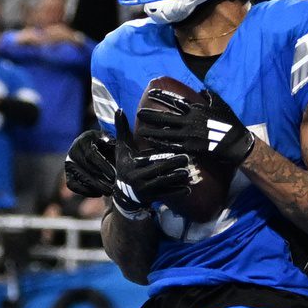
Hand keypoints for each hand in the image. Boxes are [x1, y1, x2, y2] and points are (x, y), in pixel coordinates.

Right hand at [62, 116, 191, 216]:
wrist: (122, 191)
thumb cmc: (125, 164)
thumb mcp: (122, 147)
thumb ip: (122, 129)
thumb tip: (118, 109)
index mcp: (132, 164)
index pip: (149, 159)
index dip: (162, 156)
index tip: (175, 150)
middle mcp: (137, 178)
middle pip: (158, 171)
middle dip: (173, 166)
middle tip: (187, 159)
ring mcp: (144, 189)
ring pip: (163, 183)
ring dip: (177, 179)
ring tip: (188, 173)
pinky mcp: (151, 198)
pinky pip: (165, 195)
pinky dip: (176, 192)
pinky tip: (188, 189)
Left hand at [134, 84, 254, 169]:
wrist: (237, 143)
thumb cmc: (230, 123)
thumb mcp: (221, 104)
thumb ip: (210, 96)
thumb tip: (202, 90)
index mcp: (196, 108)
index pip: (175, 100)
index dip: (162, 96)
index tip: (151, 92)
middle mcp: (190, 120)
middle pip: (165, 117)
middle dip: (151, 115)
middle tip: (139, 113)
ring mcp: (189, 134)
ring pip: (165, 132)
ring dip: (151, 131)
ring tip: (140, 130)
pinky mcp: (191, 147)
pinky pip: (172, 145)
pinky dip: (161, 144)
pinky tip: (151, 143)